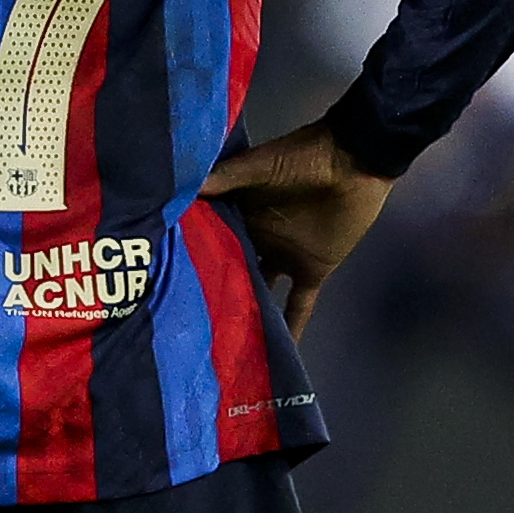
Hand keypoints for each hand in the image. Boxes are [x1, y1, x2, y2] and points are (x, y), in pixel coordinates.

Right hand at [198, 120, 394, 338]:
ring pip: (259, 290)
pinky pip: (299, 304)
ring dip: (245, 312)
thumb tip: (180, 190)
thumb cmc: (304, 158)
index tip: (159, 280)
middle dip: (210, 292)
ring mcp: (283, 257)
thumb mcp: (259, 166)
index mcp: (239, 214)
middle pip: (230, 269)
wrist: (355, 161)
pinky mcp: (311, 270)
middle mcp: (255, 239)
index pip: (208, 239)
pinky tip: (279, 354)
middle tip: (180, 324)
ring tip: (219, 343)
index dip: (187, 258)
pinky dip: (292, 327)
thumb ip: (225, 178)